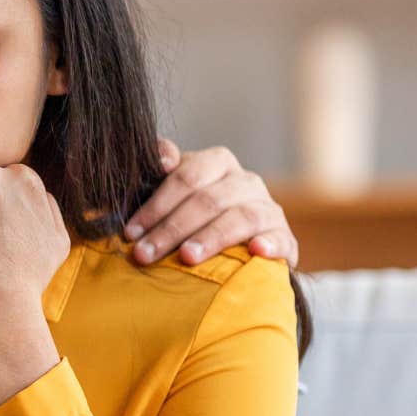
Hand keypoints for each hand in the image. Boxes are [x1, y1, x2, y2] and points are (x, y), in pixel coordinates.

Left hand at [126, 139, 298, 268]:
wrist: (241, 247)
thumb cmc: (195, 216)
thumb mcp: (175, 192)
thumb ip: (162, 173)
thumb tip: (162, 158)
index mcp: (218, 163)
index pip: (187, 176)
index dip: (156, 204)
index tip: (131, 231)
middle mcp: (246, 182)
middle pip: (209, 199)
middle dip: (171, 228)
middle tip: (144, 253)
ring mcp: (268, 209)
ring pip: (241, 217)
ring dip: (211, 237)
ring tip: (186, 257)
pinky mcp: (285, 238)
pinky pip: (280, 238)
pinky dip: (269, 243)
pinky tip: (255, 251)